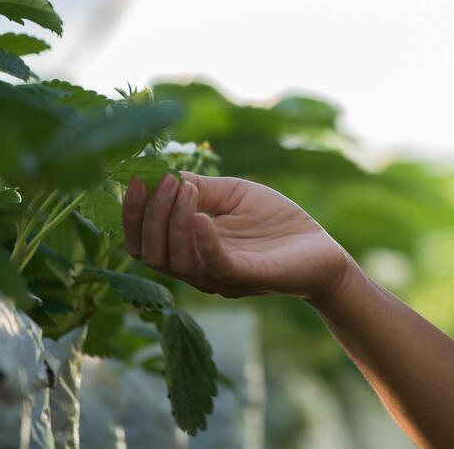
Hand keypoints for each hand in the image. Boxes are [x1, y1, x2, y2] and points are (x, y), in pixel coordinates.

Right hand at [122, 171, 353, 305]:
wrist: (321, 247)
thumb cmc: (276, 221)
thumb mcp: (233, 195)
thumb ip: (200, 188)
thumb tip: (164, 175)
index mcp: (190, 251)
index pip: (143, 243)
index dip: (132, 215)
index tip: (134, 180)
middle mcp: (198, 270)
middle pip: (152, 254)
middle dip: (150, 215)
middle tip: (163, 181)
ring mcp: (222, 278)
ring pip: (178, 262)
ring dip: (174, 222)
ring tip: (185, 190)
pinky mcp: (249, 277)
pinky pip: (217, 266)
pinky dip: (203, 242)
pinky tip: (201, 217)